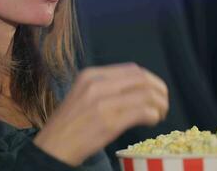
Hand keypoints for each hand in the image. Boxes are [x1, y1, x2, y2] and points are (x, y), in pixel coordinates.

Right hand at [33, 63, 168, 165]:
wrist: (53, 147)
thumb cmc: (70, 124)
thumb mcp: (83, 96)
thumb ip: (108, 88)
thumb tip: (138, 89)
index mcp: (91, 75)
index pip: (132, 69)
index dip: (151, 79)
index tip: (156, 91)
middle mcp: (97, 85)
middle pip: (142, 79)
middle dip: (159, 90)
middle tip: (163, 103)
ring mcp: (103, 103)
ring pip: (145, 94)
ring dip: (159, 104)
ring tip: (160, 114)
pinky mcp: (109, 122)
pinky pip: (142, 112)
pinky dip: (153, 115)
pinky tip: (152, 121)